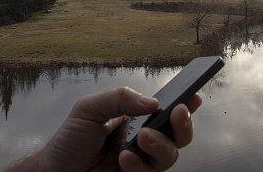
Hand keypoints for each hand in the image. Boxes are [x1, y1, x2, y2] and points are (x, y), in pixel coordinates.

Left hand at [26, 86, 201, 170]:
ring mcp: (139, 163)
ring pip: (168, 158)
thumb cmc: (68, 140)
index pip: (165, 112)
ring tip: (141, 138)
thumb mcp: (88, 109)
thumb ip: (119, 99)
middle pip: (177, 137)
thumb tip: (152, 102)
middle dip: (183, 126)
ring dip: (160, 145)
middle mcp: (141, 141)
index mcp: (134, 120)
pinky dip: (139, 166)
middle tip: (176, 113)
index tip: (193, 96)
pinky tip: (124, 158)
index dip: (185, 105)